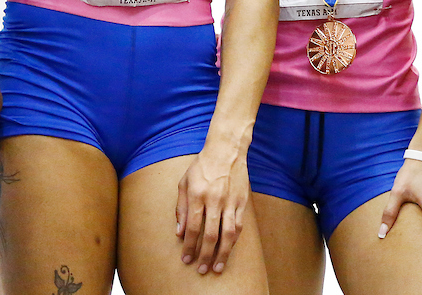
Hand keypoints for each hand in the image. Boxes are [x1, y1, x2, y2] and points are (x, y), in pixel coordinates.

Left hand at [175, 144, 248, 274]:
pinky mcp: (241, 202)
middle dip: (205, 255)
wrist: (226, 151)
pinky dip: (233, 241)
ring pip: (228, 234)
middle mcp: (214, 200)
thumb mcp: (184, 183)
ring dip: (223, 253)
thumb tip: (179, 232)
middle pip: (210, 235)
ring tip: (217, 267)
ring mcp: (230, 202)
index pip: (193, 227)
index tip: (186, 259)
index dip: (189, 246)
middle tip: (201, 269)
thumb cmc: (201, 167)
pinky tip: (228, 250)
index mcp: (197, 195)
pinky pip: (238, 226)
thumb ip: (181, 208)